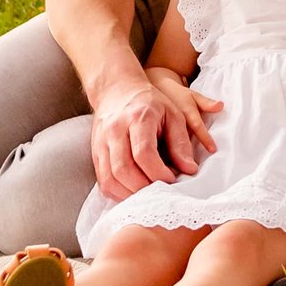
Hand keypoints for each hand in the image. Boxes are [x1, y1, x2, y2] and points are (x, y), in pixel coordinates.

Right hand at [89, 71, 222, 198]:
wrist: (117, 90)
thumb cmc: (150, 103)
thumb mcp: (173, 114)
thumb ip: (181, 142)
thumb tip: (190, 169)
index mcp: (138, 118)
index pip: (143, 153)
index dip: (158, 173)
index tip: (172, 181)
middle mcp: (115, 130)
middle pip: (124, 169)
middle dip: (144, 188)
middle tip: (160, 192)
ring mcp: (101, 142)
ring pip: (110, 178)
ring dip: (130, 194)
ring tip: (148, 196)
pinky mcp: (95, 152)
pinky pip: (103, 181)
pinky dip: (118, 193)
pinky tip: (133, 193)